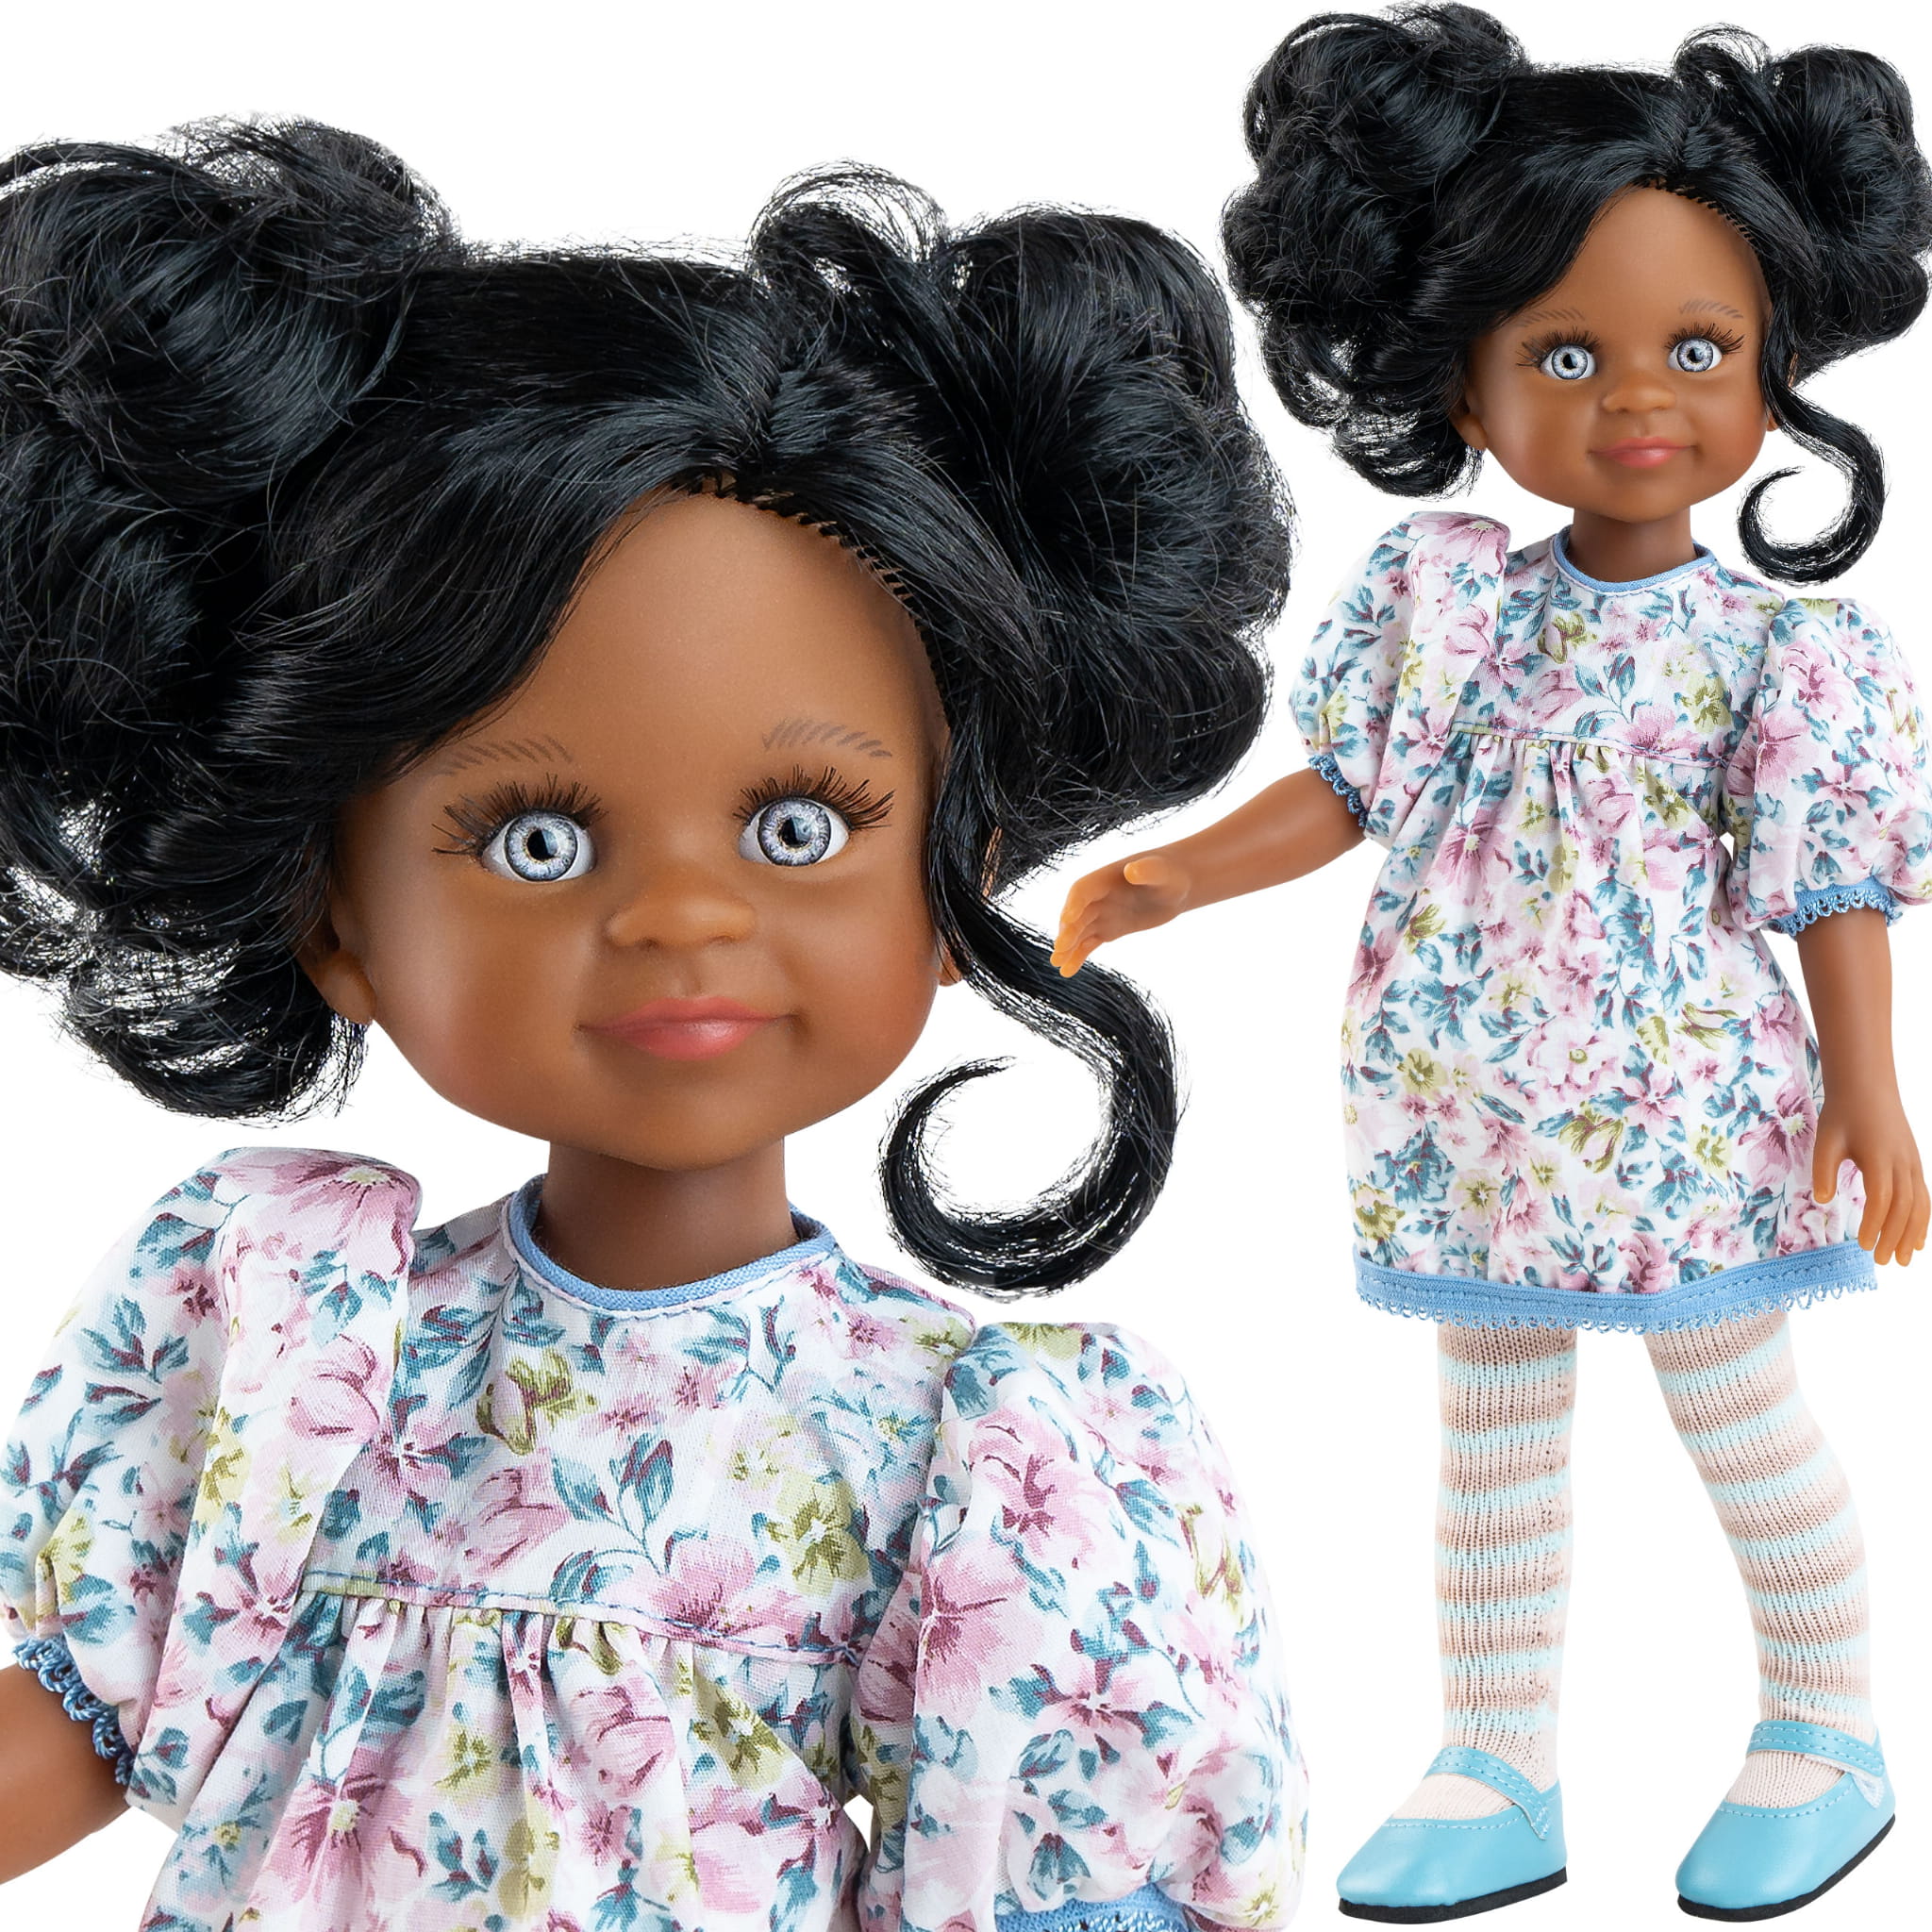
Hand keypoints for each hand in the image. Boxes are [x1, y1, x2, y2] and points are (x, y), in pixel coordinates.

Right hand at [1052, 853, 1192, 975]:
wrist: (1176, 886)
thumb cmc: (1170, 873)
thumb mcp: (1162, 872)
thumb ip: (1147, 870)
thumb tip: (1132, 870)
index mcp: (1104, 879)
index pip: (1082, 890)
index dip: (1074, 904)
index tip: (1067, 919)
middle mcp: (1097, 897)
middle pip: (1077, 914)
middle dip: (1068, 931)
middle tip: (1060, 949)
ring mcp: (1101, 914)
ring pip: (1079, 932)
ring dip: (1067, 947)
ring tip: (1057, 964)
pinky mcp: (1108, 930)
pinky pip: (1089, 944)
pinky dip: (1078, 956)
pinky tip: (1068, 971)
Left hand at [1813, 1089, 1928, 1265]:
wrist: (1867, 1088)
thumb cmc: (1843, 1115)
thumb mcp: (1826, 1140)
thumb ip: (1824, 1170)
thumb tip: (1824, 1201)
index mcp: (1880, 1158)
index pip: (1882, 1199)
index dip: (1874, 1224)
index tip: (1861, 1244)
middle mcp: (1903, 1164)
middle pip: (1904, 1207)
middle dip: (1894, 1237)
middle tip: (1881, 1261)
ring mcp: (1913, 1164)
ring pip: (1919, 1205)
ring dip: (1912, 1234)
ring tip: (1901, 1259)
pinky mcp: (1915, 1164)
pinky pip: (1924, 1197)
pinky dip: (1923, 1220)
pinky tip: (1917, 1240)